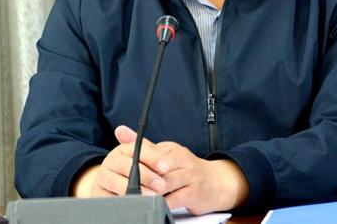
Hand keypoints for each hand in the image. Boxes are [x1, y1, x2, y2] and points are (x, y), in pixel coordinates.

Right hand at [71, 126, 167, 197]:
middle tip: (161, 185)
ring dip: (133, 189)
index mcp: (123, 150)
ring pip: (115, 181)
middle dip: (145, 176)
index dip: (152, 158)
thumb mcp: (144, 162)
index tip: (166, 167)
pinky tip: (135, 203)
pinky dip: (122, 200)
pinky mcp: (98, 193)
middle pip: (126, 165)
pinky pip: (108, 197)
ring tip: (150, 195)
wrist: (109, 187)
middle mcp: (111, 161)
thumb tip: (167, 163)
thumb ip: (153, 158)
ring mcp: (102, 177)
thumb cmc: (132, 172)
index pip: (137, 149)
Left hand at [120, 128, 248, 213]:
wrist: (217, 182)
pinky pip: (175, 199)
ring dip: (150, 191)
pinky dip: (162, 203)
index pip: (150, 153)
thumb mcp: (166, 154)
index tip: (121, 172)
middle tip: (124, 187)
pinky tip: (152, 205)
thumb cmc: (186, 170)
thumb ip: (144, 146)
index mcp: (172, 150)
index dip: (136, 163)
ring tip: (135, 197)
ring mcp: (190, 176)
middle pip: (157, 168)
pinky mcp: (194, 193)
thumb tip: (120, 130)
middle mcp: (182, 160)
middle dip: (141, 179)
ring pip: (165, 183)